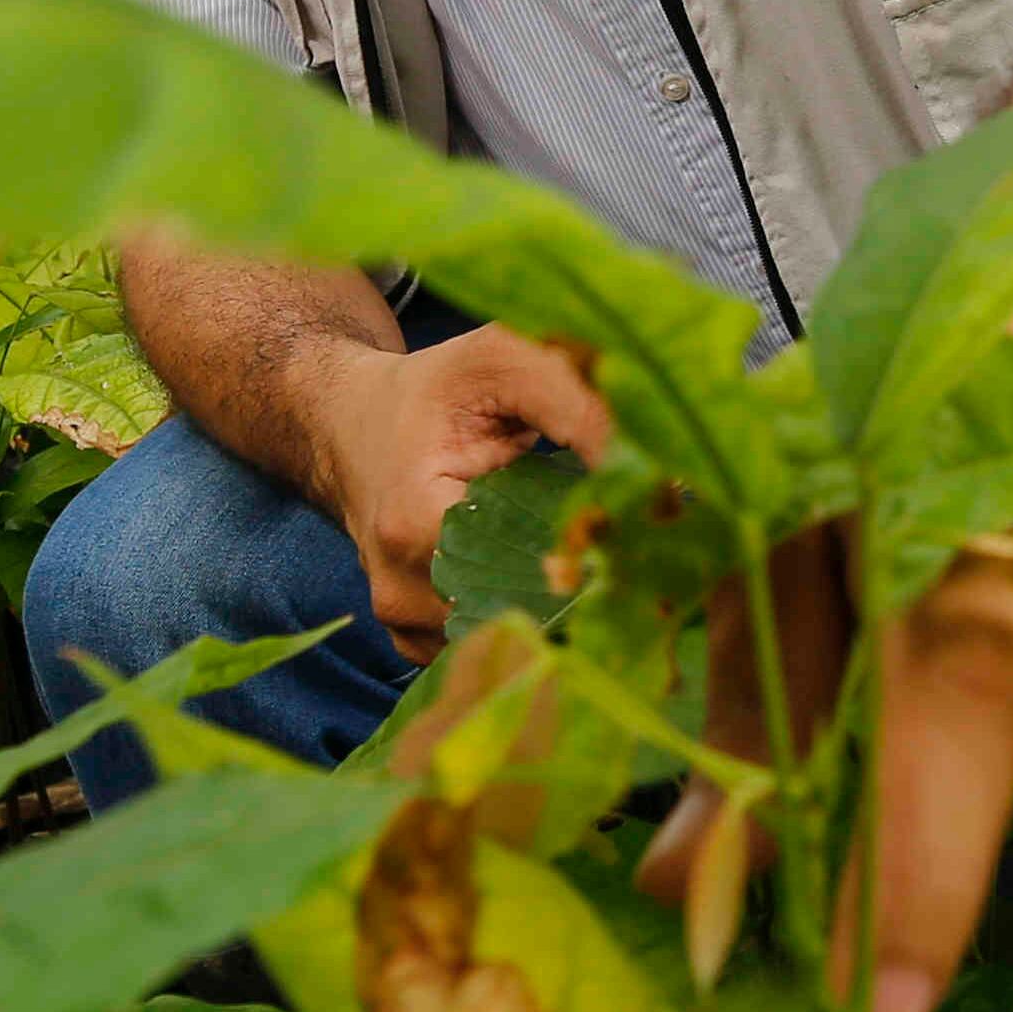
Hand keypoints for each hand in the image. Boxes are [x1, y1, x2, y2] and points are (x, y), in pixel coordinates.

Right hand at [297, 323, 612, 663]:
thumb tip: (661, 484)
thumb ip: (580, 404)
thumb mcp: (503, 360)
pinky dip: (531, 624)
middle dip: (589, 590)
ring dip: (565, 613)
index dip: (595, 554)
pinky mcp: (416, 640)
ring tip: (596, 561)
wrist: (351, 425)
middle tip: (636, 554)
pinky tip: (553, 582)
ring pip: (513, 644)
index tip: (644, 534)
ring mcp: (405, 625)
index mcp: (415, 526)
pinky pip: (490, 651)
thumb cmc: (434, 391)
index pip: (529, 571)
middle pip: (526, 618)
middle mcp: (402, 592)